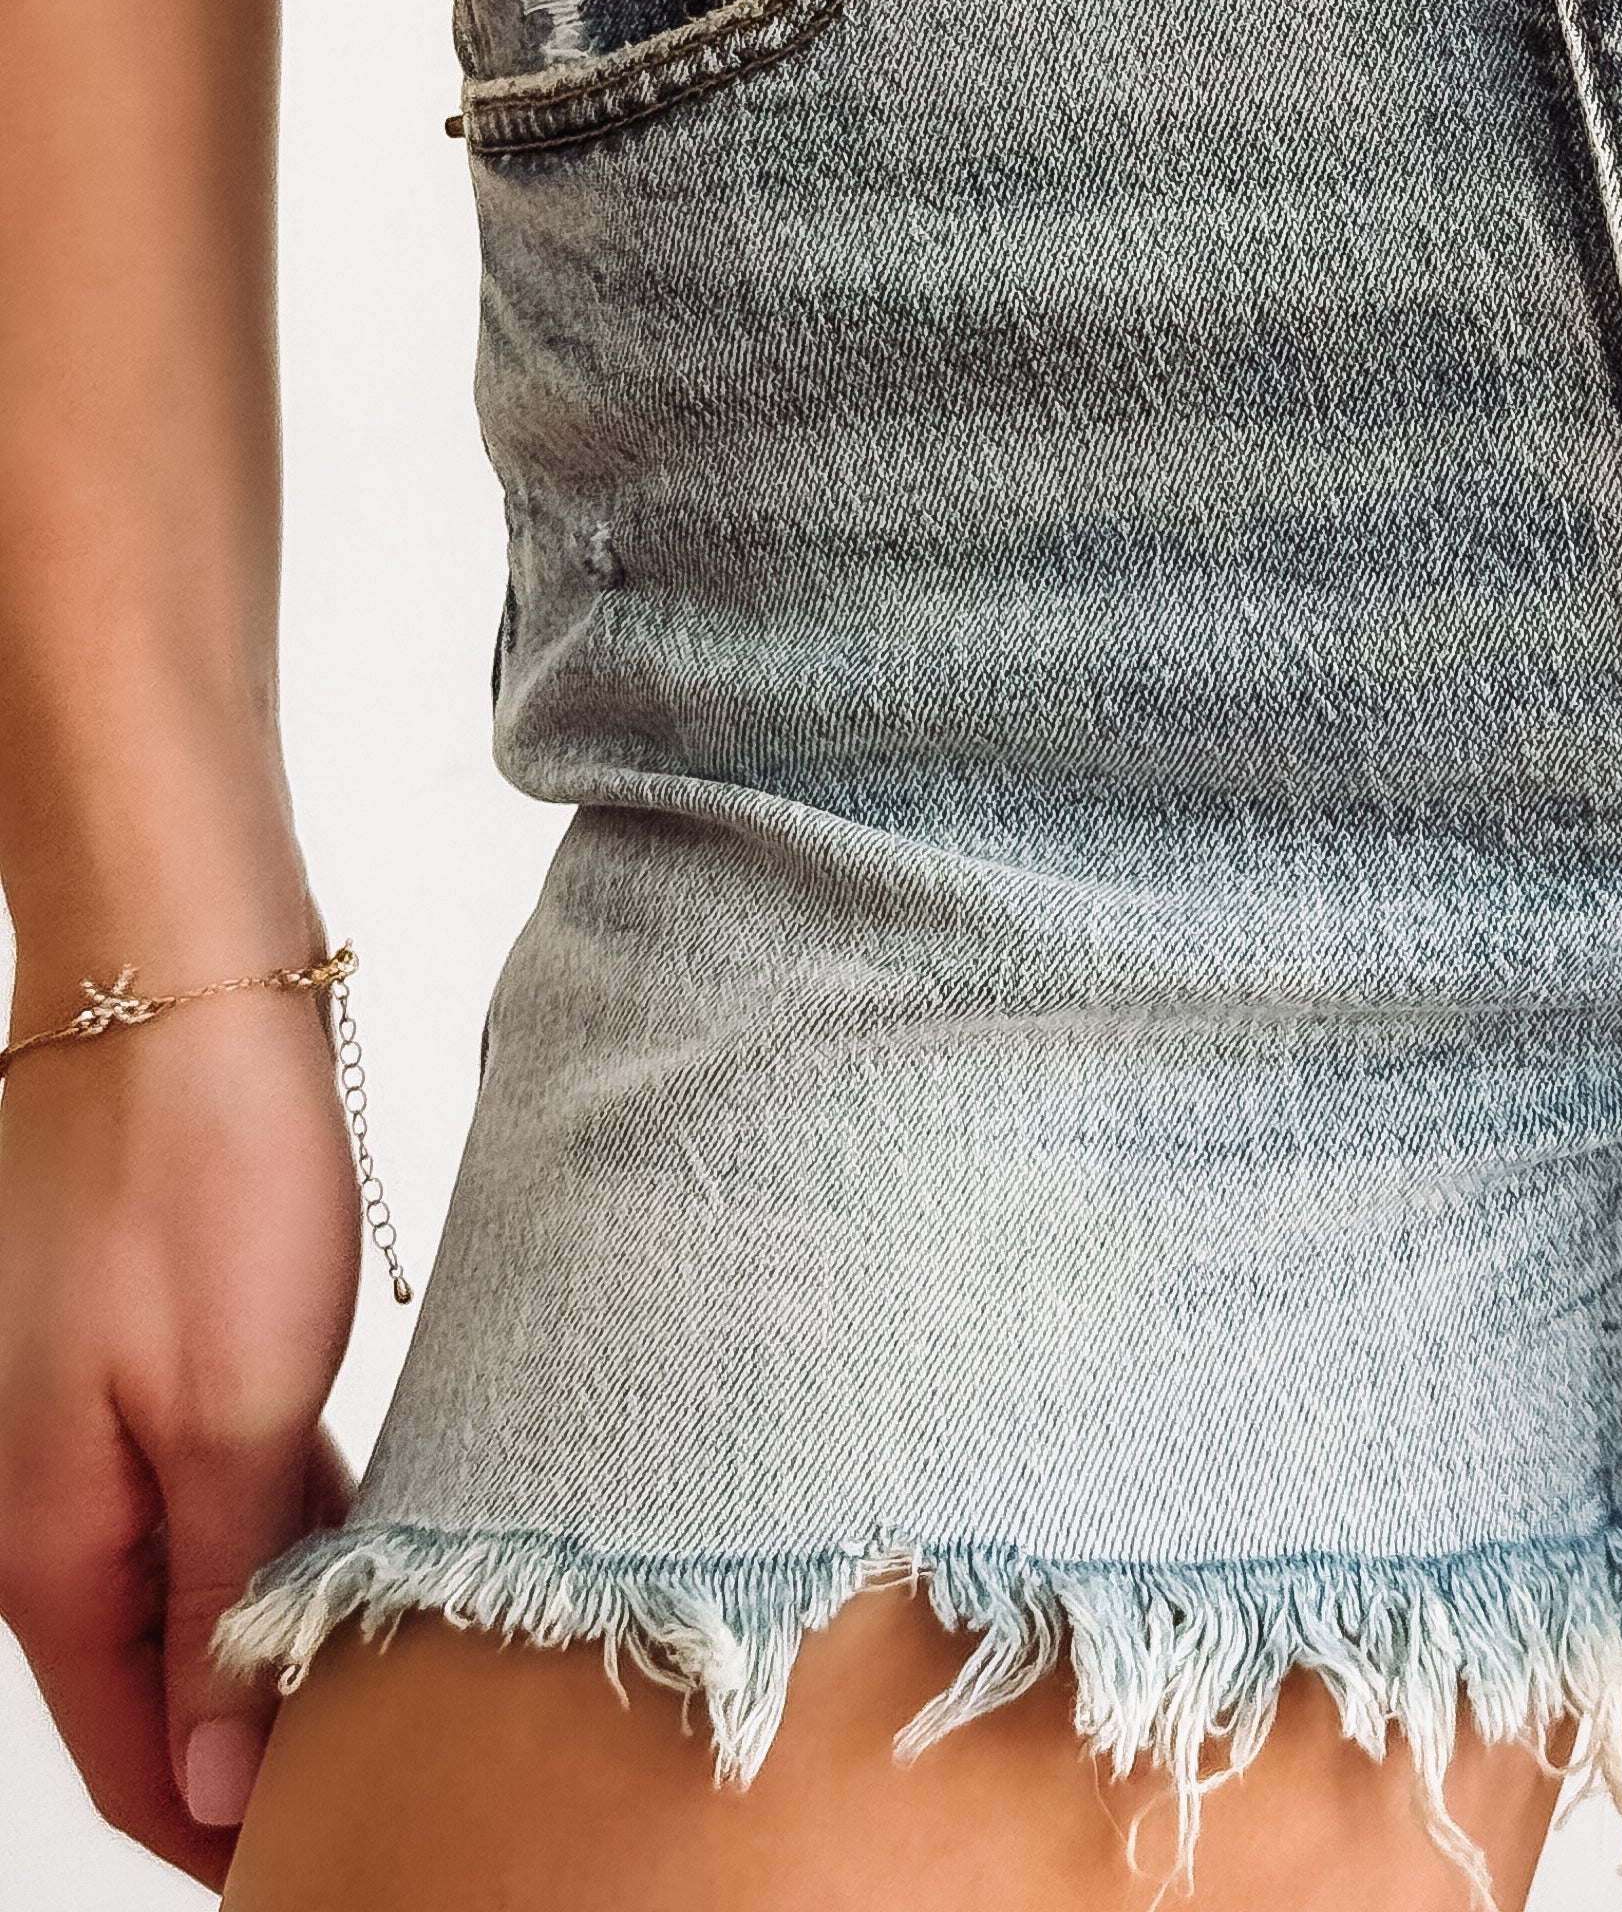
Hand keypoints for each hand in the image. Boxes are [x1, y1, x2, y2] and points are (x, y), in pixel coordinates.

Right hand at [0, 986, 360, 1882]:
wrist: (176, 980)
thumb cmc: (199, 1166)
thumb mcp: (232, 1406)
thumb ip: (220, 1595)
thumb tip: (218, 1775)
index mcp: (49, 1540)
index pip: (135, 1757)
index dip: (226, 1833)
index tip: (326, 1873)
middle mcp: (51, 1498)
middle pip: (154, 1687)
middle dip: (255, 1754)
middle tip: (381, 1794)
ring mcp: (93, 1422)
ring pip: (191, 1584)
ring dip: (273, 1639)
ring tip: (391, 1691)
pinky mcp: (152, 1348)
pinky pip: (213, 1488)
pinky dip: (279, 1534)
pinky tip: (362, 1544)